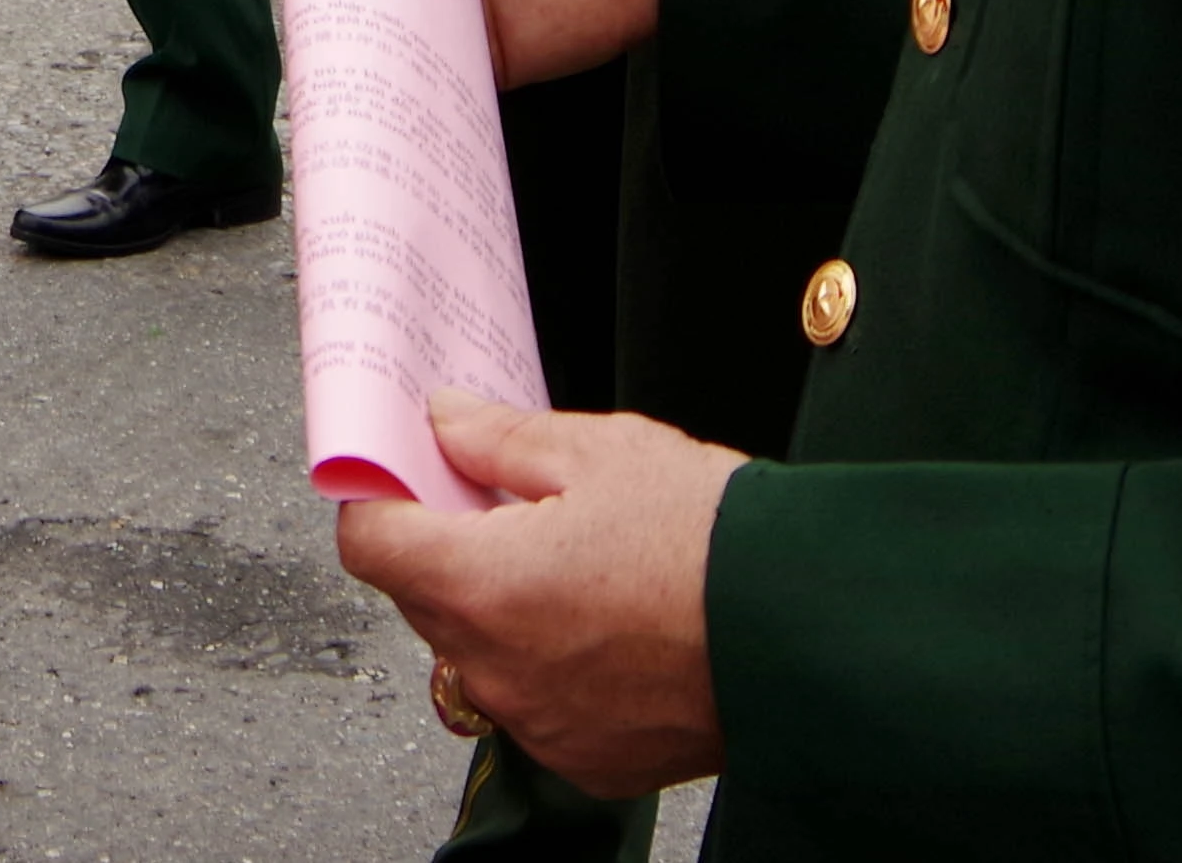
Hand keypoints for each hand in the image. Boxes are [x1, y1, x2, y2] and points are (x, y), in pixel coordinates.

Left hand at [335, 396, 739, 794]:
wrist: (812, 635)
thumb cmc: (714, 541)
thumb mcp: (603, 451)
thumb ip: (501, 437)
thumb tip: (445, 422)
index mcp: (484, 584)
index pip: (370, 544)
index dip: (379, 499)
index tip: (402, 476)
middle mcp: (498, 669)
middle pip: (423, 598)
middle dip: (450, 548)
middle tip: (511, 504)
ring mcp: (540, 723)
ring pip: (478, 655)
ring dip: (502, 612)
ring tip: (580, 566)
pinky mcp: (586, 760)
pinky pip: (536, 704)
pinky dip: (552, 667)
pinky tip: (611, 626)